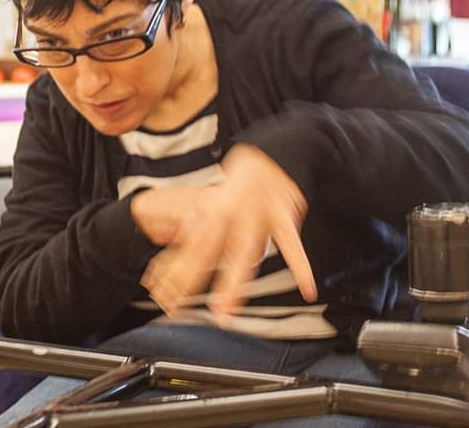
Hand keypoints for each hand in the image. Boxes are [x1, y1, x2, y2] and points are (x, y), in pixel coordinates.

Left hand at [138, 145, 315, 321]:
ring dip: (234, 282)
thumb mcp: (208, 199)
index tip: (163, 295)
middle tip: (178, 305)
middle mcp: (230, 215)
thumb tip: (160, 234)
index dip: (174, 271)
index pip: (189, 247)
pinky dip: (302, 268)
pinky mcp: (284, 217)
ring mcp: (258, 216)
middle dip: (193, 278)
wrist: (271, 158)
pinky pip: (293, 246)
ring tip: (228, 309)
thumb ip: (185, 219)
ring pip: (245, 253)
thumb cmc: (238, 186)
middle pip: (208, 252)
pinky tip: (308, 290)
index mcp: (210, 212)